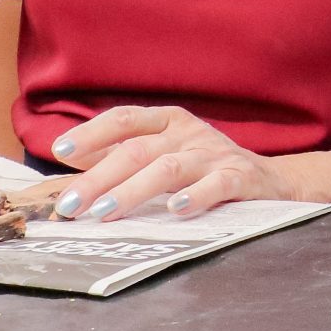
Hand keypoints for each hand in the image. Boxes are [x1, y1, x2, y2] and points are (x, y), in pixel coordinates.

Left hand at [48, 105, 278, 222]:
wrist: (271, 181)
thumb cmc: (205, 168)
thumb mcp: (165, 153)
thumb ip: (122, 154)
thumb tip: (69, 158)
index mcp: (167, 121)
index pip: (124, 119)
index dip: (91, 133)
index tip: (60, 151)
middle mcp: (188, 132)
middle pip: (137, 149)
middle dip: (99, 177)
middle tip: (71, 204)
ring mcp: (214, 154)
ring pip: (168, 168)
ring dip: (133, 189)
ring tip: (105, 211)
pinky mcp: (240, 177)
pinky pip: (217, 184)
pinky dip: (196, 196)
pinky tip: (176, 209)